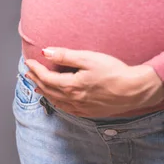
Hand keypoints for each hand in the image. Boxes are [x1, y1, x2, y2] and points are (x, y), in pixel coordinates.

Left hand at [24, 47, 163, 117]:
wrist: (135, 89)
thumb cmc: (114, 71)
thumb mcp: (88, 58)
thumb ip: (65, 55)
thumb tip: (46, 52)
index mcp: (71, 85)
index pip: (46, 77)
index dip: (35, 69)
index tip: (29, 62)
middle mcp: (73, 99)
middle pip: (48, 89)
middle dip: (36, 80)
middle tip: (28, 73)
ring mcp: (81, 107)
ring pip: (55, 101)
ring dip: (44, 92)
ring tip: (36, 86)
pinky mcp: (89, 112)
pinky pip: (66, 109)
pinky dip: (56, 102)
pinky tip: (56, 100)